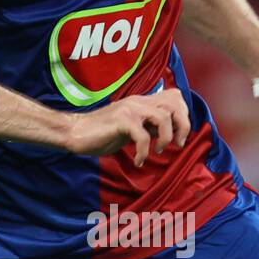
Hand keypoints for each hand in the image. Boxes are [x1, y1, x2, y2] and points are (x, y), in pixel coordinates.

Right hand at [64, 88, 190, 167]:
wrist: (75, 132)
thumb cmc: (101, 133)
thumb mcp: (131, 128)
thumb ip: (148, 126)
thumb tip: (168, 133)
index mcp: (142, 101)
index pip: (175, 96)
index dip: (184, 115)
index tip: (179, 136)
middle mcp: (138, 101)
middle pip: (175, 102)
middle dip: (183, 125)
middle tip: (176, 144)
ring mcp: (130, 109)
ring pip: (163, 117)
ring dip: (165, 138)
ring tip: (157, 151)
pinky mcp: (121, 121)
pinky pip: (143, 136)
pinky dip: (144, 153)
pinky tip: (138, 161)